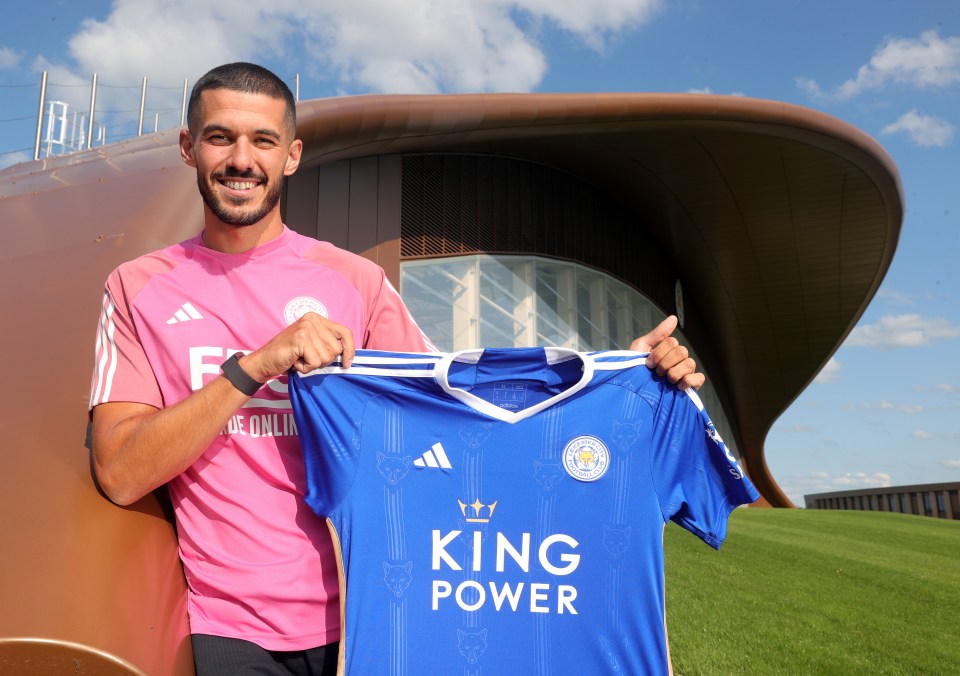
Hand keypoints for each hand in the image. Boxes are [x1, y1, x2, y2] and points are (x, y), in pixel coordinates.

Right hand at [241, 312, 355, 380]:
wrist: (265, 360)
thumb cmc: (289, 355)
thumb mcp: (312, 345)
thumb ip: (327, 344)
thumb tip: (349, 357)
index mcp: (317, 318)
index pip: (345, 332)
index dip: (350, 349)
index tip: (347, 363)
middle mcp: (313, 319)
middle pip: (337, 348)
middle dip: (324, 360)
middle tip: (307, 357)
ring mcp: (306, 327)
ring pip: (327, 357)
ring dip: (314, 364)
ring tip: (300, 358)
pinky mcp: (301, 338)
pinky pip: (315, 362)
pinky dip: (306, 368)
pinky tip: (295, 361)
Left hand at [630, 315, 704, 390]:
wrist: (632, 392)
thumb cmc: (635, 369)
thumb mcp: (641, 348)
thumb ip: (657, 333)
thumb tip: (674, 318)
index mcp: (668, 350)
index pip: (672, 342)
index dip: (658, 354)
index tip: (648, 363)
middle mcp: (679, 359)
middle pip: (682, 351)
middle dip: (665, 364)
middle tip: (657, 373)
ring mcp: (686, 372)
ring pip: (690, 363)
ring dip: (674, 373)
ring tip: (665, 381)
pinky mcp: (691, 386)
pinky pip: (699, 378)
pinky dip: (689, 381)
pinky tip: (678, 386)